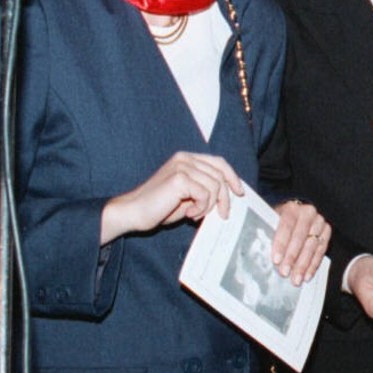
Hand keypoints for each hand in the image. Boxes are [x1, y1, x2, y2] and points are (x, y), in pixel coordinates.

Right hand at [100, 152, 243, 243]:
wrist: (133, 212)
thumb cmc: (158, 207)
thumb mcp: (188, 196)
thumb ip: (205, 190)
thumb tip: (229, 195)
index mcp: (186, 159)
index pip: (219, 162)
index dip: (232, 177)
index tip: (239, 193)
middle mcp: (185, 158)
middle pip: (220, 174)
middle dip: (225, 197)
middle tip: (222, 214)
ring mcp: (182, 166)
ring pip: (215, 186)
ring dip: (209, 205)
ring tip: (195, 214)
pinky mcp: (180, 178)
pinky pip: (205, 194)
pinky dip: (201, 207)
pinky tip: (189, 214)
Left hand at [273, 201, 329, 283]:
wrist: (299, 212)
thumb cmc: (282, 219)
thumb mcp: (273, 220)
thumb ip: (268, 232)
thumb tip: (257, 251)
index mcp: (292, 209)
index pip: (286, 226)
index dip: (281, 244)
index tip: (276, 260)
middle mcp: (308, 213)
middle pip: (300, 238)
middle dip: (292, 258)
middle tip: (285, 273)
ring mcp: (320, 222)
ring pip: (312, 246)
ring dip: (303, 265)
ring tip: (296, 279)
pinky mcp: (326, 232)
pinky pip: (321, 251)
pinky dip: (314, 265)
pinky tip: (307, 275)